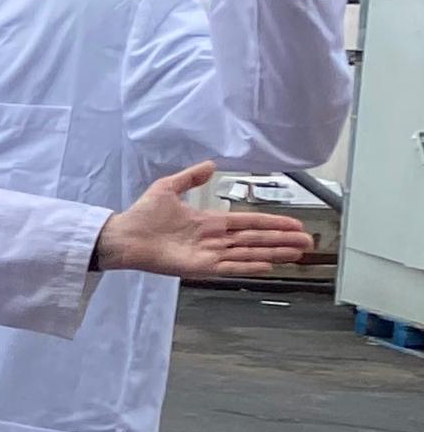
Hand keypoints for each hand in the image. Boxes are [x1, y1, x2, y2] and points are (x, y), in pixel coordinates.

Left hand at [92, 164, 315, 281]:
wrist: (123, 235)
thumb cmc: (142, 214)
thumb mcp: (168, 188)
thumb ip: (190, 177)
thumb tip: (210, 165)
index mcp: (210, 221)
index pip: (248, 222)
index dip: (272, 223)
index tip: (294, 224)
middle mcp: (214, 239)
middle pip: (256, 239)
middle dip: (282, 240)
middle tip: (308, 242)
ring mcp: (209, 254)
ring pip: (249, 253)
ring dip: (274, 253)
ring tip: (298, 254)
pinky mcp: (199, 267)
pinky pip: (230, 267)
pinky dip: (249, 266)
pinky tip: (269, 265)